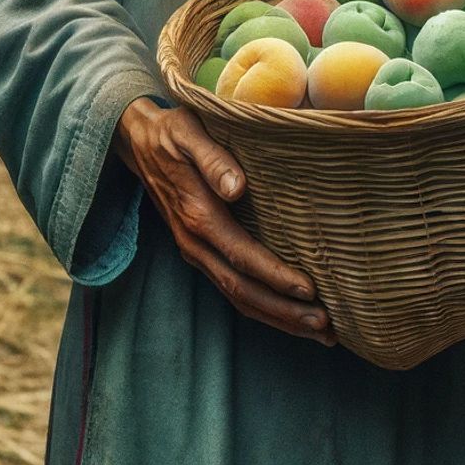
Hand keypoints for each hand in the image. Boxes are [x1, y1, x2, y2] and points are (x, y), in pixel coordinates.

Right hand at [114, 97, 333, 344]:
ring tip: (319, 332)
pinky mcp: (202, 252)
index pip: (242, 256)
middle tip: (327, 326)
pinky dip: (263, 307)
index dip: (276, 276)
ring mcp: (197, 253)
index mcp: (198, 216)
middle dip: (285, 312)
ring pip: (238, 297)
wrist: (138, 143)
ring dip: (278, 318)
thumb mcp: (189, 132)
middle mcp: (196, 244)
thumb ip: (213, 159)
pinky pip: (232, 288)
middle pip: (242, 290)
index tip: (310, 290)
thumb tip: (237, 188)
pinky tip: (290, 314)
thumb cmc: (172, 133)